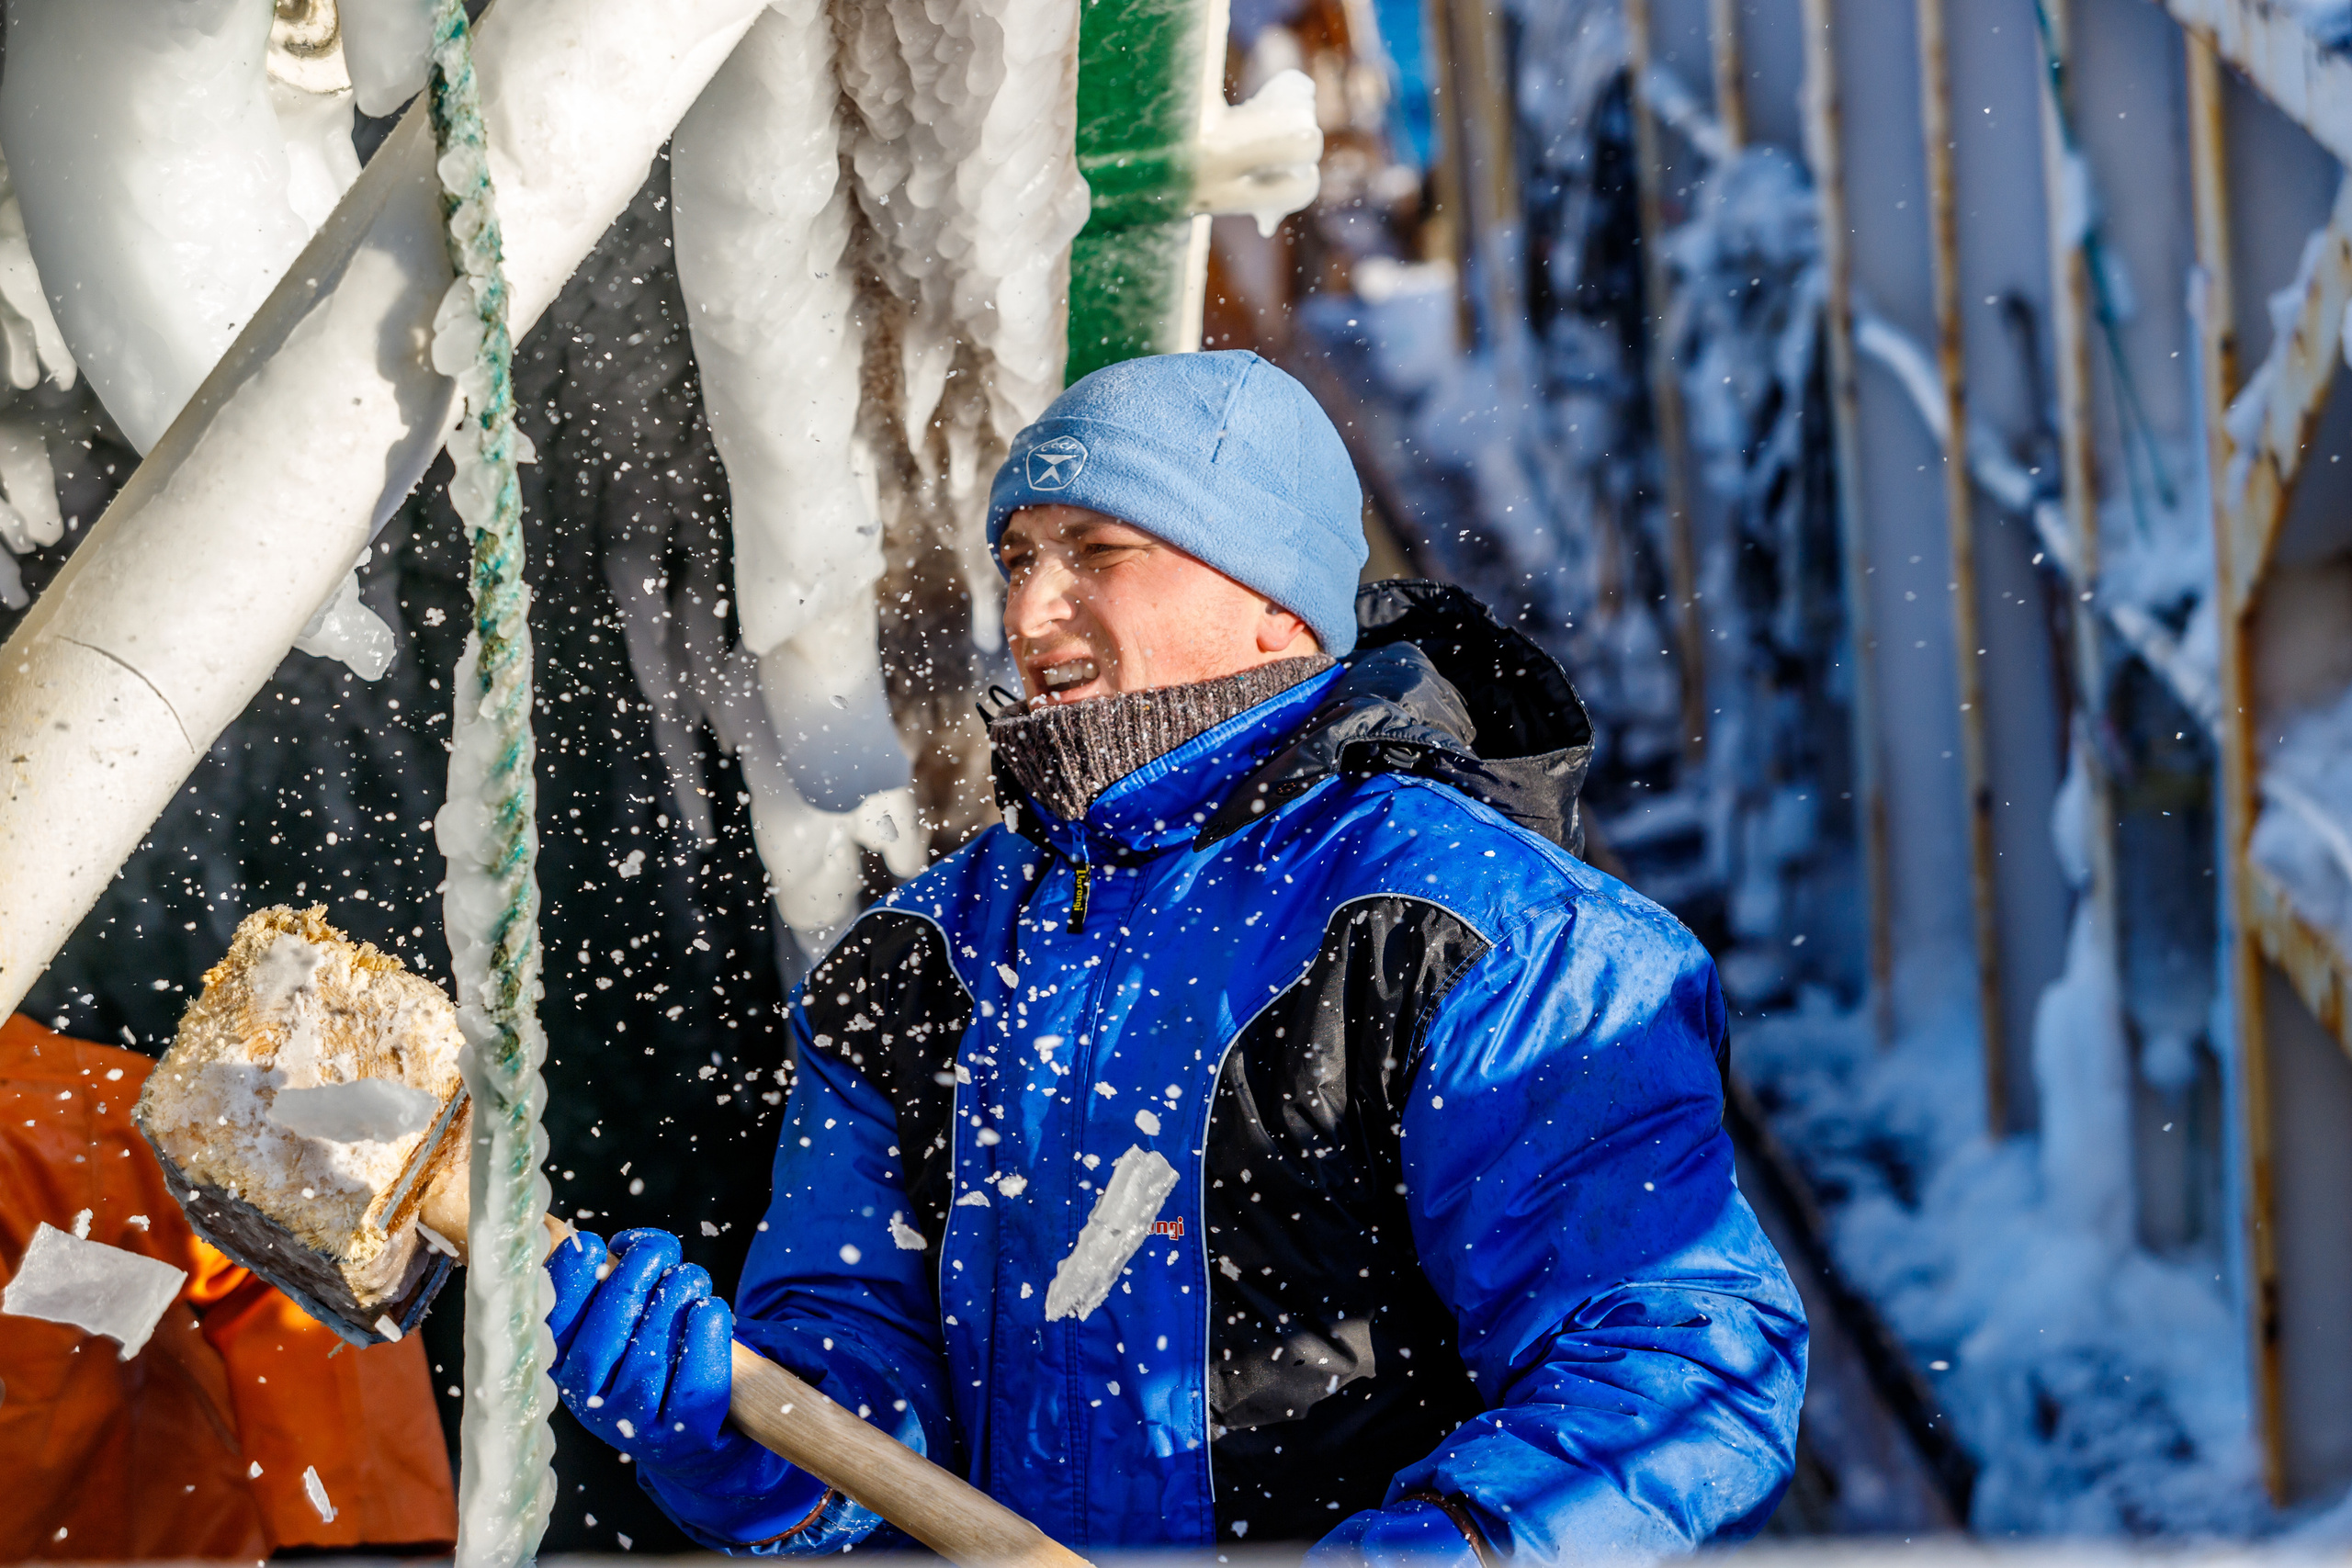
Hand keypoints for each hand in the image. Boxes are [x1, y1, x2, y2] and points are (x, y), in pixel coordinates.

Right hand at [546, 1227, 747, 1479]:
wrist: (683, 1433)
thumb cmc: (649, 1354)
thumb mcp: (620, 1322)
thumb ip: (610, 1283)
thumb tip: (607, 1241)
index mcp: (567, 1368)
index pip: (556, 1323)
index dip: (570, 1280)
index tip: (591, 1244)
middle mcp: (592, 1401)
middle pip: (608, 1331)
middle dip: (634, 1276)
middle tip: (658, 1252)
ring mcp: (634, 1422)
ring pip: (652, 1351)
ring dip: (675, 1297)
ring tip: (690, 1277)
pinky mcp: (680, 1432)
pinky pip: (693, 1377)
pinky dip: (704, 1332)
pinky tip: (708, 1308)